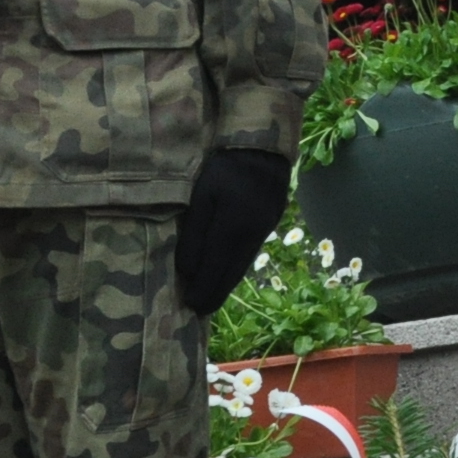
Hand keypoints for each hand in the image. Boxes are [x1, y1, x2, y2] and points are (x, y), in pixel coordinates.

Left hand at [177, 148, 293, 313]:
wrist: (264, 147)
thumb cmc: (224, 168)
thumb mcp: (202, 196)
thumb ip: (194, 233)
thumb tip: (187, 269)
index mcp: (233, 230)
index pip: (215, 270)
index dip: (203, 291)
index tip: (189, 307)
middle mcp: (252, 236)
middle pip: (232, 274)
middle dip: (215, 294)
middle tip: (199, 310)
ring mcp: (264, 231)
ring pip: (242, 266)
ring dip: (226, 283)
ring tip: (211, 296)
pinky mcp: (270, 223)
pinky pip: (250, 253)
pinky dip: (236, 267)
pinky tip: (228, 271)